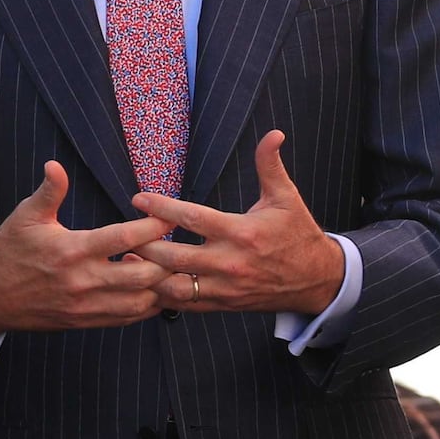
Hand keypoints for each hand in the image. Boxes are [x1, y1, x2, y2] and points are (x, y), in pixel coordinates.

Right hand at [0, 162, 172, 334]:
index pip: (125, 238)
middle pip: (143, 275)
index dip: (153, 226)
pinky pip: (126, 318)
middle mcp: (83, 281)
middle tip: (174, 244)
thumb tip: (55, 164)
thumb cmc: (9, 251)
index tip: (169, 216)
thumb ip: (48, 192)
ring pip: (140, 302)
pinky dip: (146, 305)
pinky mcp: (85, 321)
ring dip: (159, 285)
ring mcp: (86, 305)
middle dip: (166, 260)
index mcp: (72, 250)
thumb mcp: (26, 217)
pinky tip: (149, 288)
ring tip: (161, 266)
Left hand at [135, 132, 346, 315]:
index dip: (161, 208)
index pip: (192, 218)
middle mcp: (230, 262)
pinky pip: (185, 305)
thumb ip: (270, 166)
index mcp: (241, 232)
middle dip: (144, 244)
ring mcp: (225, 287)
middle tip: (123, 232)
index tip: (138, 198)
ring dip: (148, 274)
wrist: (316, 279)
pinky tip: (146, 283)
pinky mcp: (223, 304)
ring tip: (127, 260)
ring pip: (174, 287)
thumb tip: (274, 133)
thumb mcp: (286, 198)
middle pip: (174, 256)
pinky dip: (162, 296)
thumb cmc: (298, 235)